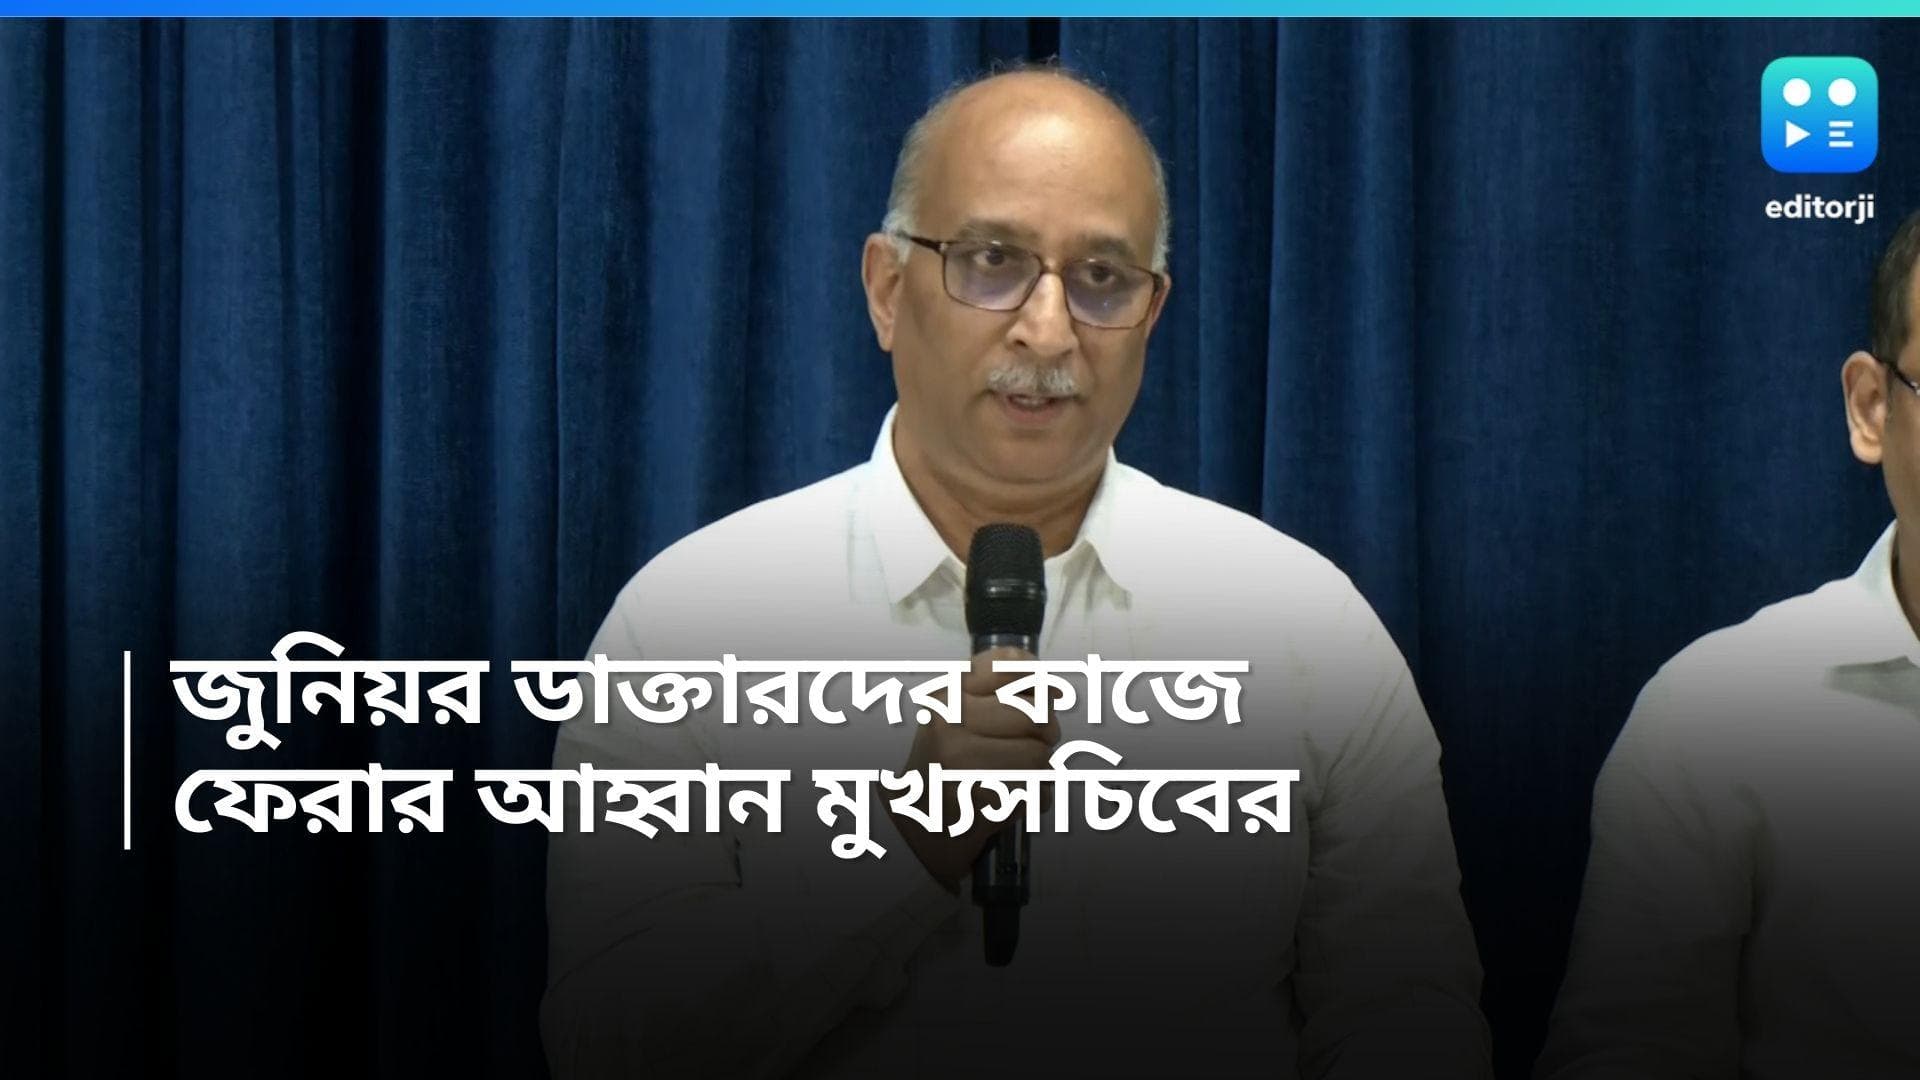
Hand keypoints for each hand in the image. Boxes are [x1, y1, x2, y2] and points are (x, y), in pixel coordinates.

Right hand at [889, 646, 1058, 889]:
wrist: (913, 821)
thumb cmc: (946, 760)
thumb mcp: (960, 706)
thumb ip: (1005, 680)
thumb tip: (1054, 690)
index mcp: (945, 695)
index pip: (1017, 667)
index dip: (1036, 686)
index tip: (1028, 701)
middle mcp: (949, 725)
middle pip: (1040, 716)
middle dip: (1042, 737)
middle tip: (1019, 749)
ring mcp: (960, 766)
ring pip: (1042, 759)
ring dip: (1037, 774)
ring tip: (1006, 778)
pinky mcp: (977, 804)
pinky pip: (1036, 794)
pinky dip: (1031, 801)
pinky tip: (1003, 801)